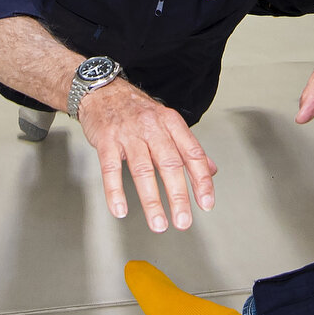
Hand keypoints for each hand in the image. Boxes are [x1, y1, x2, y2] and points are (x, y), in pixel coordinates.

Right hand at [78, 80, 216, 232]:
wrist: (103, 91)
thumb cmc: (136, 110)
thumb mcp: (167, 122)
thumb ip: (188, 148)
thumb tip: (211, 171)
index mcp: (172, 124)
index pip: (193, 153)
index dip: (202, 180)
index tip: (206, 203)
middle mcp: (153, 128)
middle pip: (170, 164)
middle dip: (178, 196)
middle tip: (183, 221)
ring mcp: (129, 134)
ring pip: (143, 170)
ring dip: (152, 200)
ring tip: (158, 223)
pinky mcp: (106, 141)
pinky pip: (111, 169)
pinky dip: (115, 191)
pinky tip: (120, 209)